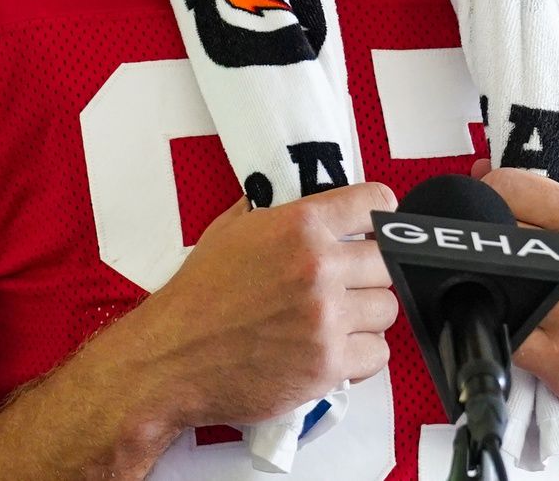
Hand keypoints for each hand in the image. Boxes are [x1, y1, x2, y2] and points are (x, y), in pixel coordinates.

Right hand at [124, 181, 401, 430]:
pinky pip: (378, 353)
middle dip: (369, 274)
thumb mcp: (230, 231)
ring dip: (366, 316)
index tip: (376, 227)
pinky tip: (334, 350)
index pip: (373, 204)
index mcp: (299, 226)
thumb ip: (274, 213)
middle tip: (346, 284)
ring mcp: (325, 318)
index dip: (378, 216)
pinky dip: (361, 355)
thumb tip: (296, 195)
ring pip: (386, 309)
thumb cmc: (197, 297)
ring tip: (336, 320)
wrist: (171, 357)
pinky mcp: (328, 364)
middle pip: (386, 263)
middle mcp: (318, 267)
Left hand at [473, 160, 558, 429]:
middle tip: (493, 261)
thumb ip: (549, 208)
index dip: (484, 196)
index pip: (509, 186)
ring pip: (489, 283)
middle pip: (492, 232)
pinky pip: (502, 336)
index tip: (482, 211)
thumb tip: (482, 172)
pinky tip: (522, 332)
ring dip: (487, 290)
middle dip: (482, 246)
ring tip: (511, 298)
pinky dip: (500, 334)